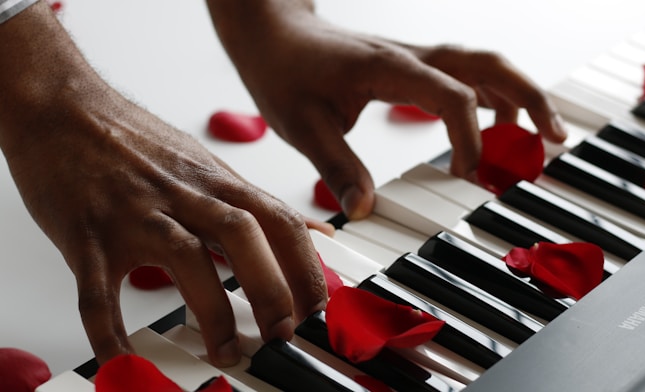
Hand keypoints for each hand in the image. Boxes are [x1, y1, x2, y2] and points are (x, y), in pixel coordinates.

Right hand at [0, 3, 326, 366]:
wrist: (64, 109)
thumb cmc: (138, 144)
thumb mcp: (209, 167)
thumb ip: (258, 205)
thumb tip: (314, 233)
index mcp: (216, 182)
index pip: (279, 221)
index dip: (306, 266)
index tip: (318, 307)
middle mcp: (183, 195)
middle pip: (244, 235)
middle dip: (272, 288)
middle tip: (283, 334)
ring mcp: (135, 213)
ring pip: (184, 257)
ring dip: (211, 310)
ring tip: (225, 350)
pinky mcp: (87, 234)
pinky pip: (98, 288)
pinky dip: (110, 328)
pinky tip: (123, 357)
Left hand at [208, 0, 566, 219]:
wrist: (274, 35)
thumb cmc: (283, 71)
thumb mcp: (302, 125)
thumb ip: (336, 167)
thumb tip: (364, 210)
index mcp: (387, 68)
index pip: (450, 96)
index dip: (470, 137)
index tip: (469, 176)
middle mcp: (410, 57)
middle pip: (486, 65)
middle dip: (528, 99)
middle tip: (555, 138)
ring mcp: (413, 58)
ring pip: (483, 65)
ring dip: (518, 95)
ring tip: (540, 137)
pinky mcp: (410, 66)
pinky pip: (464, 74)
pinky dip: (492, 95)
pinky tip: (500, 120)